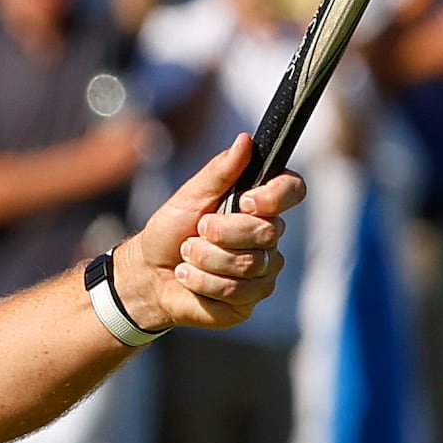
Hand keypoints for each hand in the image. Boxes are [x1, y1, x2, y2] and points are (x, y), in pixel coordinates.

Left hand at [115, 133, 299, 333]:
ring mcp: (262, 273)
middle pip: (265, 232)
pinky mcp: (248, 302)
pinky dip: (201, 283)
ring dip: (204, 260)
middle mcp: (268, 240)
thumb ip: (219, 171)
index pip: (293, 190)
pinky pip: (234, 293)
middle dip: (219, 233)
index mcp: (258, 207)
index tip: (244, 201)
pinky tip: (189, 279)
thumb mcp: (189, 196)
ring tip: (187, 257)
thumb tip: (245, 140)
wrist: (149, 274)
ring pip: (247, 266)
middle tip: (195, 233)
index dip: (275, 195)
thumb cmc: (170, 231)